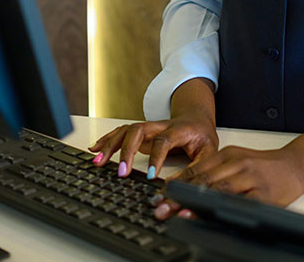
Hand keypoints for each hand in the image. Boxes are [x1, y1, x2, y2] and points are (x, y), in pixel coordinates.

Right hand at [88, 78, 217, 178]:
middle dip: (127, 150)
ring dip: (111, 144)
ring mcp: (149, 128)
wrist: (196, 117)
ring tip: (98, 162)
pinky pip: (122, 132)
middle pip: (139, 130)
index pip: (164, 140)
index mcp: (179, 130)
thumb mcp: (208, 151)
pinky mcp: (141, 132)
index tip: (150, 176)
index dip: (156, 157)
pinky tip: (95, 149)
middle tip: (121, 172)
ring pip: (127, 130)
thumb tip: (177, 187)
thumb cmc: (202, 135)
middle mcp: (161, 126)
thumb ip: (197, 168)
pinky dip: (107, 139)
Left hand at [154, 116, 303, 218]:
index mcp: (228, 154)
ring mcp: (250, 178)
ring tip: (178, 214)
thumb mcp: (237, 161)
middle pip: (203, 181)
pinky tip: (211, 217)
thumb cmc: (265, 167)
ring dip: (195, 203)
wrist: (296, 165)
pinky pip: (239, 204)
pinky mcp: (262, 195)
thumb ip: (215, 171)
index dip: (176, 184)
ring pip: (218, 190)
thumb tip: (185, 188)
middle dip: (179, 197)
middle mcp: (237, 163)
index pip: (196, 169)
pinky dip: (222, 210)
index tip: (159, 196)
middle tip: (161, 208)